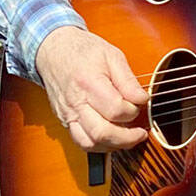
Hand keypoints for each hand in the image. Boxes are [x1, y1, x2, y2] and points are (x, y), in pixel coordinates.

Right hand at [34, 25, 148, 151]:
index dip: (133, 110)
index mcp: (88, 83)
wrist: (53, 50)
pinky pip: (81, 142)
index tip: (140, 103)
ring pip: (90, 143)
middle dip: (127, 138)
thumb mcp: (111, 55)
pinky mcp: (65, 121)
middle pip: (102, 133)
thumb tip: (141, 99)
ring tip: (129, 138)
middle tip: (140, 132)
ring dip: (113, 145)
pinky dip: (99, 145)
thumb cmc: (82, 51)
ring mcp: (67, 114)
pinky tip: (113, 138)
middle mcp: (75, 103)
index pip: (115, 110)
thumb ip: (128, 80)